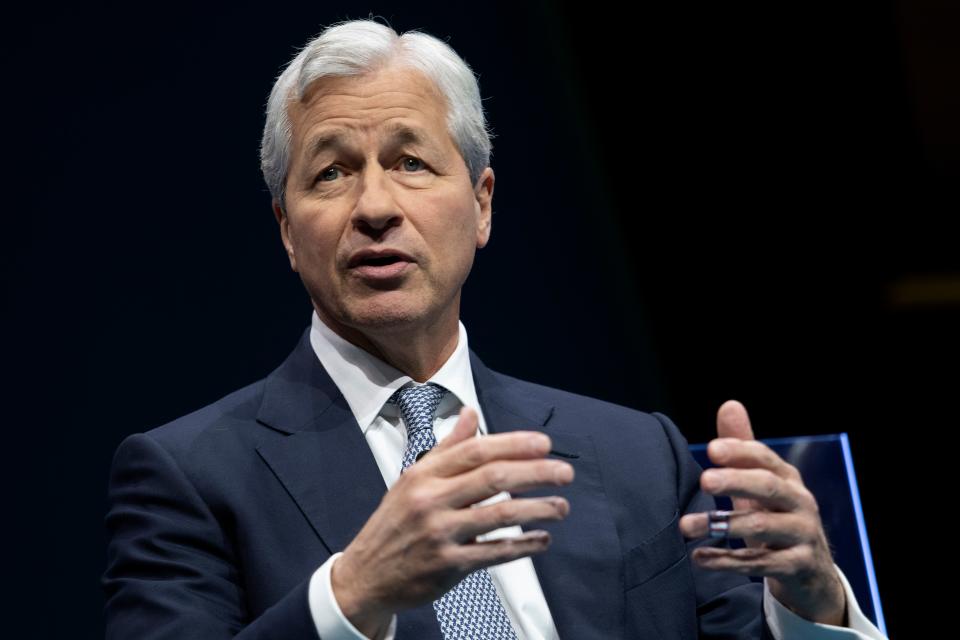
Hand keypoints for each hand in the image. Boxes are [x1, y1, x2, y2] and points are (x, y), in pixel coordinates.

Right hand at [331, 407, 573, 636]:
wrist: (367, 574)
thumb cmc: (395, 523)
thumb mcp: (414, 479)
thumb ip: (447, 448)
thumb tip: (470, 412)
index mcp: (425, 474)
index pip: (476, 451)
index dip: (513, 445)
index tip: (544, 444)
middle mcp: (431, 500)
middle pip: (493, 478)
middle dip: (536, 472)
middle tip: (565, 472)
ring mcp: (440, 534)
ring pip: (500, 516)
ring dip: (538, 509)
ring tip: (562, 506)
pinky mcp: (448, 565)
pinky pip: (495, 553)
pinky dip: (524, 545)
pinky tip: (543, 538)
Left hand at [679, 400, 846, 625]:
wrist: (812, 572)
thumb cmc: (778, 518)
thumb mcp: (761, 484)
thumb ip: (743, 449)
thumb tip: (729, 405)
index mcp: (787, 478)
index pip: (765, 458)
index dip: (740, 451)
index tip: (711, 449)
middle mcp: (799, 502)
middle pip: (768, 487)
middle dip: (735, 482)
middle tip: (704, 481)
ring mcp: (801, 534)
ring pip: (762, 527)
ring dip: (722, 525)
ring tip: (685, 526)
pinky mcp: (798, 565)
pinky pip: (760, 563)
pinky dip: (727, 561)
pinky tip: (699, 558)